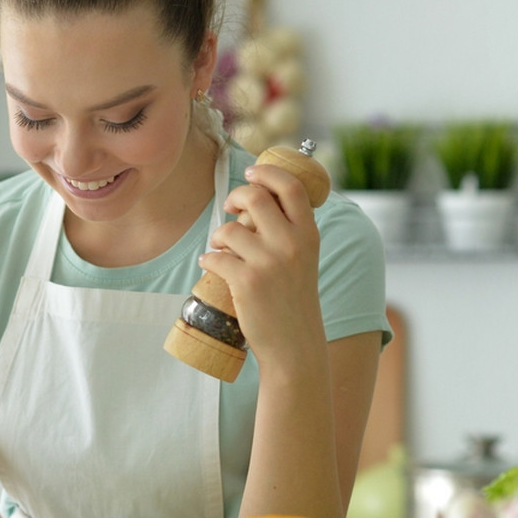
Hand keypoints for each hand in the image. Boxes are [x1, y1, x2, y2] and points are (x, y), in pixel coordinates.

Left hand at [198, 163, 325, 370]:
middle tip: (230, 210)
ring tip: (221, 250)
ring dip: (218, 237)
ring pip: (229, 230)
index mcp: (309, 234)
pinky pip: (214, 257)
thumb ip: (288, 231)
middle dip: (235, 197)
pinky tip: (211, 266)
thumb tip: (256, 201)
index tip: (251, 174)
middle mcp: (292, 244)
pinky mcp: (246, 281)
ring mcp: (269, 262)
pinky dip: (208, 260)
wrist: (295, 345)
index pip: (291, 186)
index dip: (268, 173)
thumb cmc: (294, 300)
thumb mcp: (304, 259)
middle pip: (255, 197)